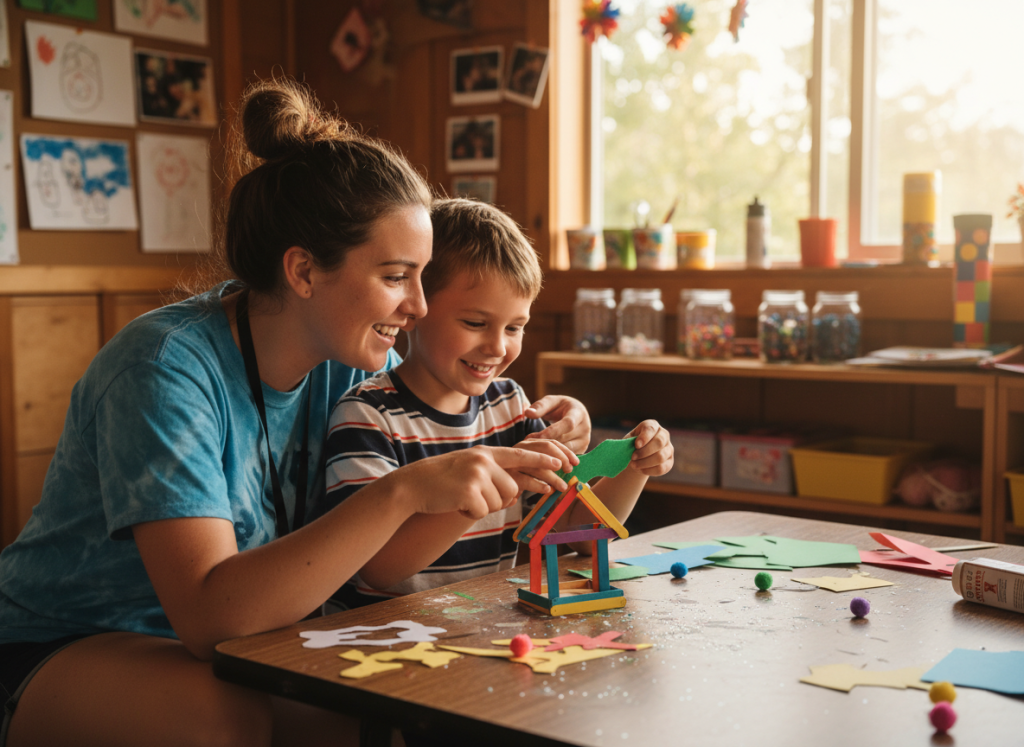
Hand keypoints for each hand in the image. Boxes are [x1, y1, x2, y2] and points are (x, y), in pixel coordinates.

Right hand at [396, 446, 564, 519]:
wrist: (413, 485)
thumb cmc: (441, 480)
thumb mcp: (469, 468)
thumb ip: (492, 474)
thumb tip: (514, 493)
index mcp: (485, 453)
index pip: (521, 455)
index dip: (541, 461)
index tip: (560, 463)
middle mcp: (484, 460)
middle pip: (511, 489)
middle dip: (496, 499)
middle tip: (472, 496)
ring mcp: (477, 475)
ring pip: (498, 502)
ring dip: (481, 506)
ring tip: (461, 497)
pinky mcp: (470, 491)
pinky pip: (483, 511)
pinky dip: (470, 513)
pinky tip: (455, 503)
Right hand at [508, 439, 577, 495]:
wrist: (493, 485)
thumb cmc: (518, 476)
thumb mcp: (533, 467)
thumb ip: (548, 464)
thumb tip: (571, 467)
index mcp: (527, 444)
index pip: (550, 442)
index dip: (565, 452)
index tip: (576, 462)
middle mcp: (519, 449)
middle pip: (545, 448)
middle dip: (561, 458)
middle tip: (570, 471)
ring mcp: (511, 462)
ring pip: (537, 465)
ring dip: (553, 477)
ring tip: (563, 487)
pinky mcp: (507, 476)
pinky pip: (526, 480)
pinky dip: (538, 485)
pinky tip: (547, 490)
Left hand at [523, 395, 591, 453]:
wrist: (575, 414)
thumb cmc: (560, 407)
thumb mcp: (551, 402)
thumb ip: (540, 406)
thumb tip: (528, 413)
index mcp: (579, 413)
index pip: (568, 424)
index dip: (551, 432)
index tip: (534, 437)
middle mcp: (585, 428)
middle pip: (565, 439)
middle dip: (546, 443)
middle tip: (526, 446)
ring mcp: (584, 442)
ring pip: (566, 452)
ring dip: (548, 453)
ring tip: (531, 452)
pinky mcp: (582, 451)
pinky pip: (567, 458)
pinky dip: (553, 458)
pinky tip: (540, 458)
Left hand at [626, 420, 673, 476]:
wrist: (636, 458)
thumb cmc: (631, 446)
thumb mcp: (628, 441)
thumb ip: (628, 442)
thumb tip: (626, 447)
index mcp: (653, 426)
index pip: (651, 428)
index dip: (644, 437)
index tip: (636, 445)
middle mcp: (664, 435)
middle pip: (659, 442)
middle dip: (644, 452)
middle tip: (632, 457)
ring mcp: (669, 449)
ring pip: (660, 457)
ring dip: (645, 463)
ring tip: (634, 465)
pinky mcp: (669, 462)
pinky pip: (662, 468)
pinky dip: (649, 470)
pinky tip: (641, 470)